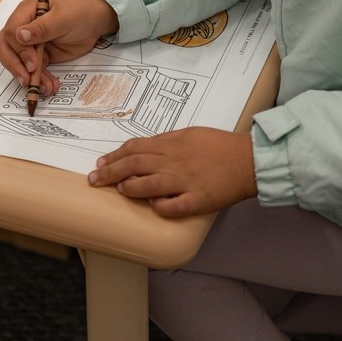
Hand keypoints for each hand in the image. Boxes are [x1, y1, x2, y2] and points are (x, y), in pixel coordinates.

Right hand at [0, 0, 118, 94]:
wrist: (94, 22)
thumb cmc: (79, 12)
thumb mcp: (62, 18)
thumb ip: (41, 28)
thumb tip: (18, 35)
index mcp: (25, 12)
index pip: (10, 32)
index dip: (19, 50)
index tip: (32, 63)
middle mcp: (23, 28)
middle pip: (6, 49)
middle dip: (15, 66)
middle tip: (28, 79)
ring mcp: (30, 44)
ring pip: (19, 64)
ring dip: (31, 78)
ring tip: (46, 87)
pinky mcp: (38, 56)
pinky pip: (34, 71)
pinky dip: (40, 80)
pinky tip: (50, 86)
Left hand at [88, 127, 257, 217]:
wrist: (248, 160)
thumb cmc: (220, 146)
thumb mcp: (190, 134)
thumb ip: (167, 141)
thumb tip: (145, 149)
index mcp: (172, 144)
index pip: (135, 148)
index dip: (114, 156)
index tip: (100, 163)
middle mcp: (174, 161)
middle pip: (134, 164)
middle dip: (110, 172)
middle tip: (94, 180)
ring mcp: (185, 181)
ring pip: (148, 184)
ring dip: (130, 187)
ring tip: (120, 189)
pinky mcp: (197, 199)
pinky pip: (172, 206)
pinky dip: (159, 206)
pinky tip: (152, 206)